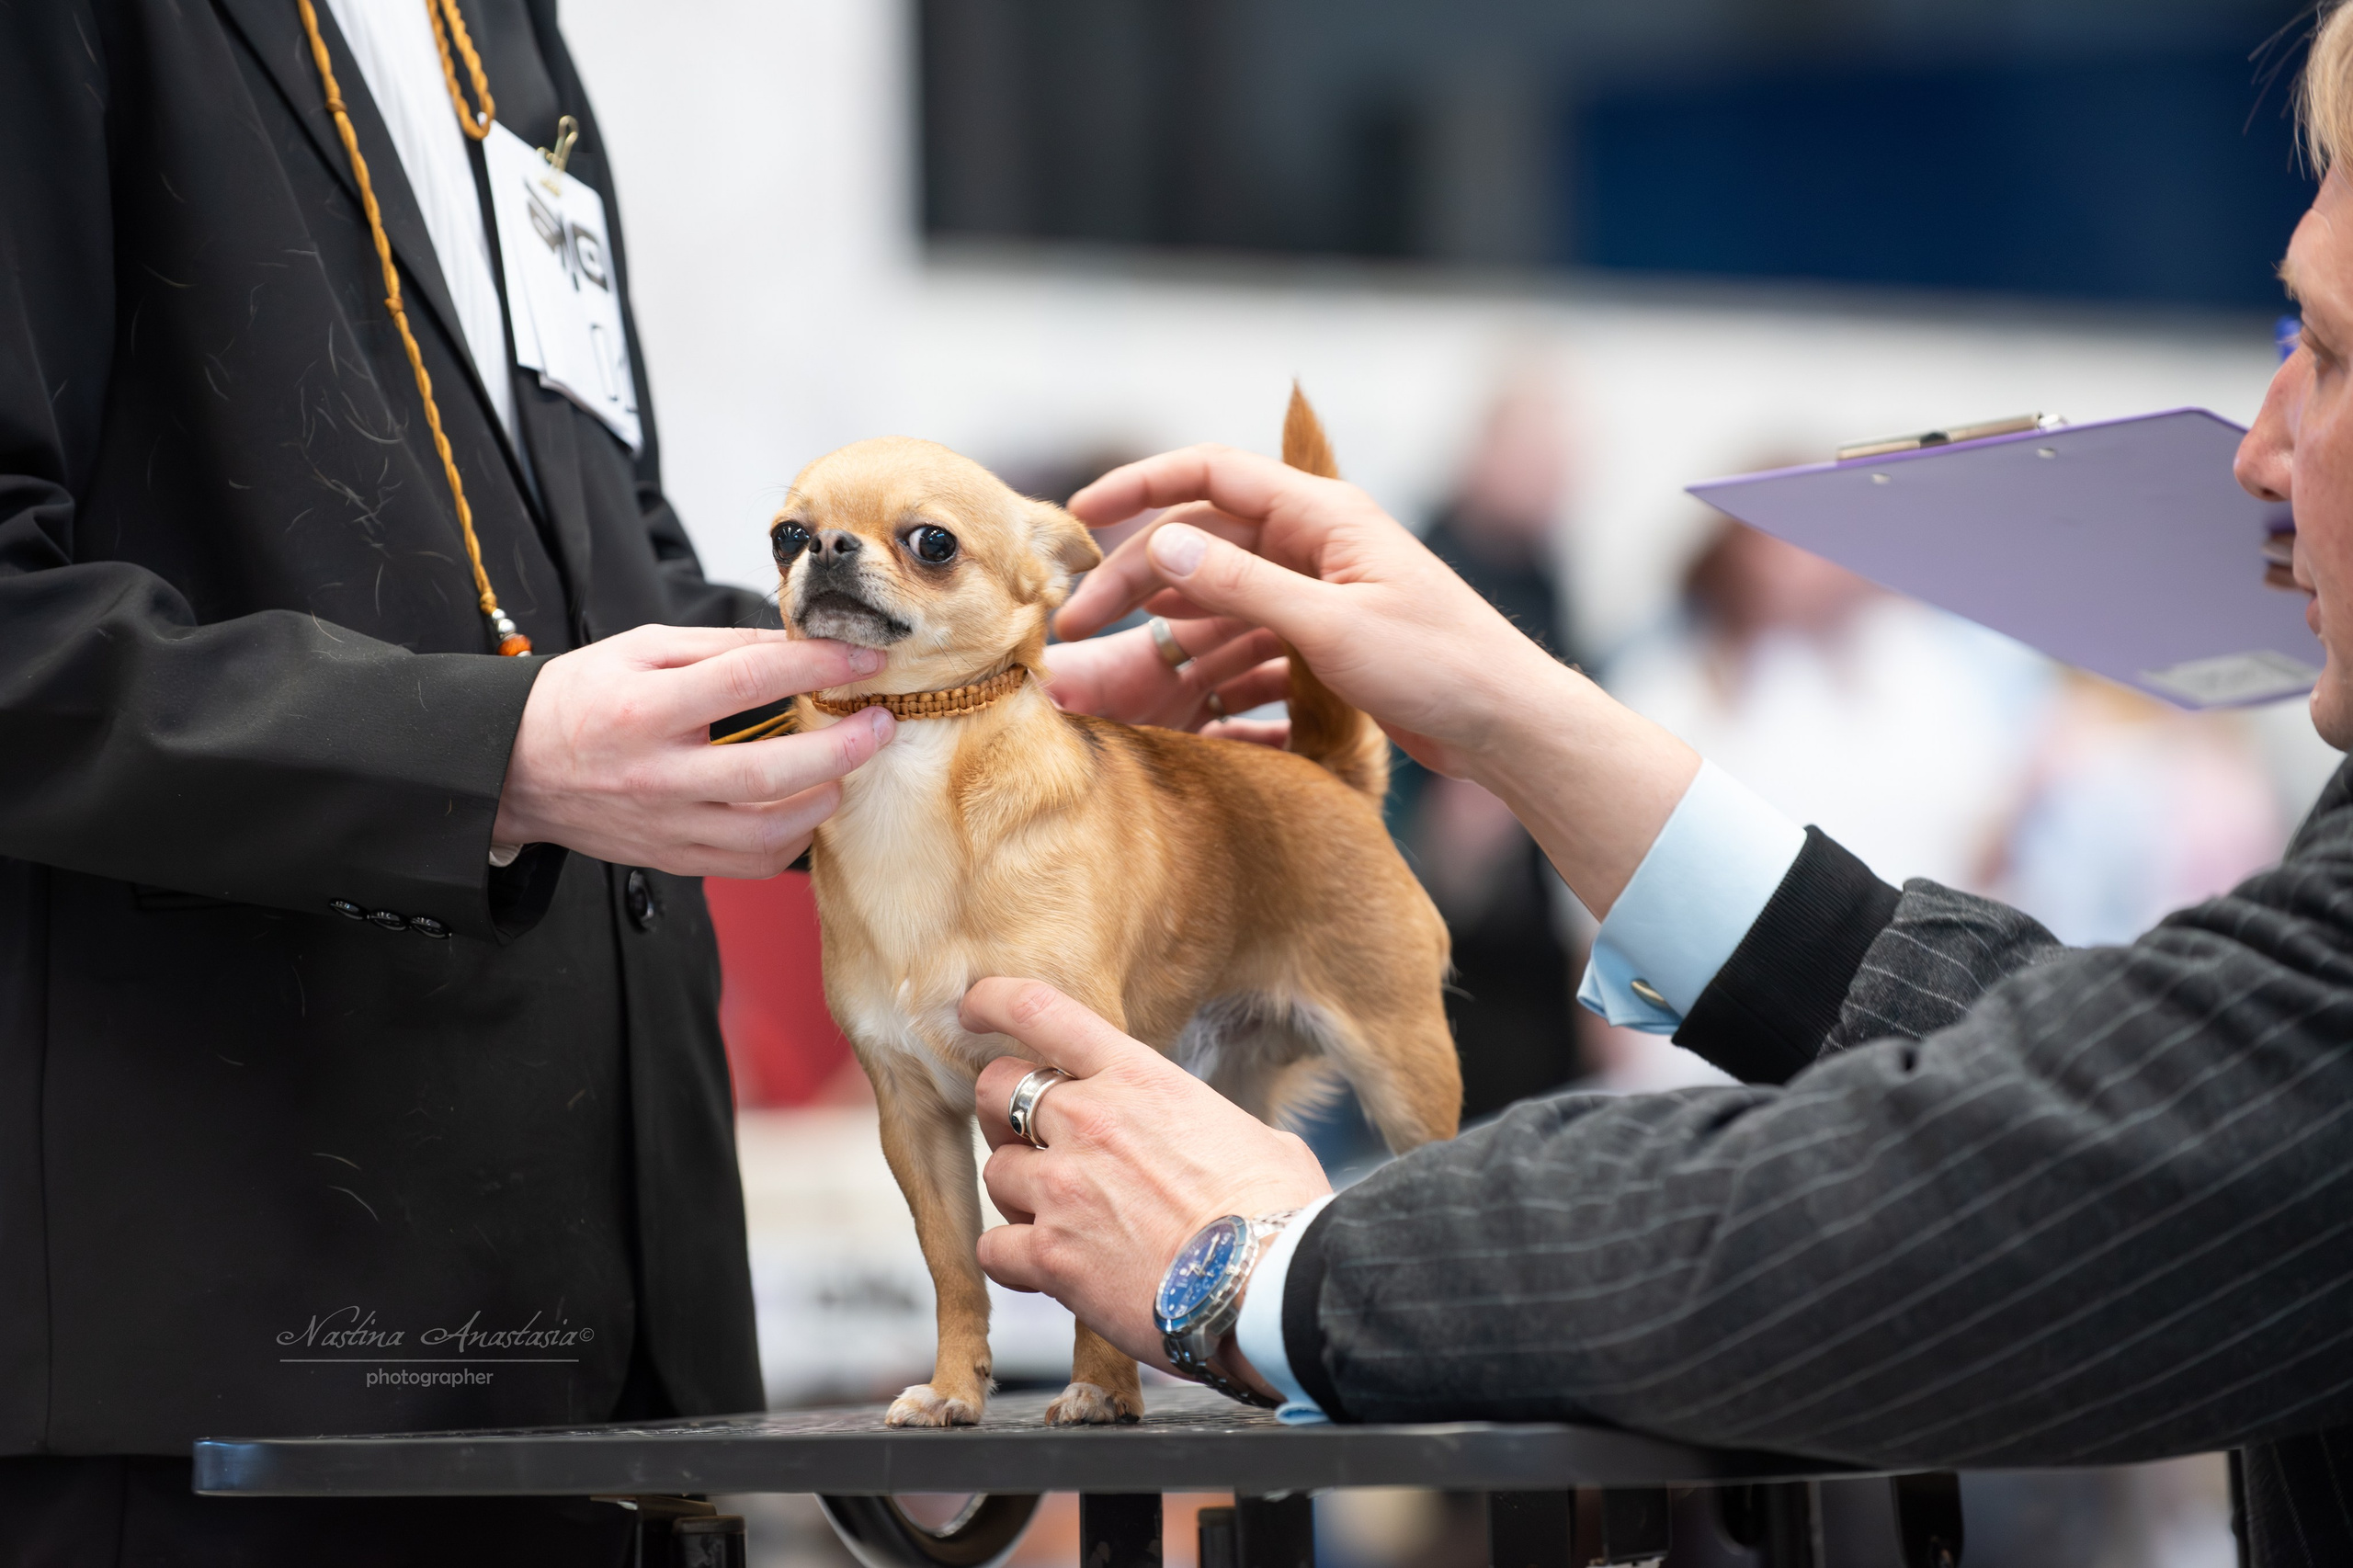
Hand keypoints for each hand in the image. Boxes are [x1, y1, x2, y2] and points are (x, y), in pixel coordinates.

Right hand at [491, 626, 894, 876]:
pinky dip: (792, 838)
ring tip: (846, 767)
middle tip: (880, 723)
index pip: (748, 681)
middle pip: (772, 771)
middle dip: (843, 748)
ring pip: (769, 832)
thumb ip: (719, 647)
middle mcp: (658, 775)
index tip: (863, 659)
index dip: (816, 667)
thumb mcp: (638, 650)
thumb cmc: (578, 701)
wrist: (515, 768)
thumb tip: (794, 643)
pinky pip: (752, 862)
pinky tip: (805, 806)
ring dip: (824, 799)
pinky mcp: (674, 858)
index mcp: (644, 709)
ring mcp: (667, 825)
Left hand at [965, 979, 1329, 1377]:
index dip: (993, 1001)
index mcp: (1139, 1077)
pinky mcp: (1051, 1256)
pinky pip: (994, 1250)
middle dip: (1001, 1112)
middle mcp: (1088, 1120)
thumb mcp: (1251, 1135)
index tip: (974, 1005)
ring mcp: (1062, 1187)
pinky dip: (1013, 1260)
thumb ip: (1202, 1125)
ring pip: (994, 1173)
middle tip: (1029, 1139)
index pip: (1040, 1011)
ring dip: (1018, 1195)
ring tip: (1061, 1219)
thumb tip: (1212, 1145)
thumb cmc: (1281, 1212)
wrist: (1272, 1284)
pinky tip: (1047, 1271)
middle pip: (993, 1089)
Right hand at [1059, 446, 1698, 914]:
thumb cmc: (1439, 666)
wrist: (1508, 727)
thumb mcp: (1330, 625)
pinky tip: (1180, 709)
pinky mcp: (1327, 642)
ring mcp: (1321, 593)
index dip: (1141, 484)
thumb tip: (1164, 544)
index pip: (1212, 475)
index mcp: (1322, 516)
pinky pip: (1251, 645)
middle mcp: (1316, 544)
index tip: (1080, 513)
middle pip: (1204, 546)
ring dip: (1169, 635)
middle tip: (1077, 627)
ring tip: (1114, 678)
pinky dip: (1214, 672)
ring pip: (1221, 602)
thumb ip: (1242, 586)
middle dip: (1136, 581)